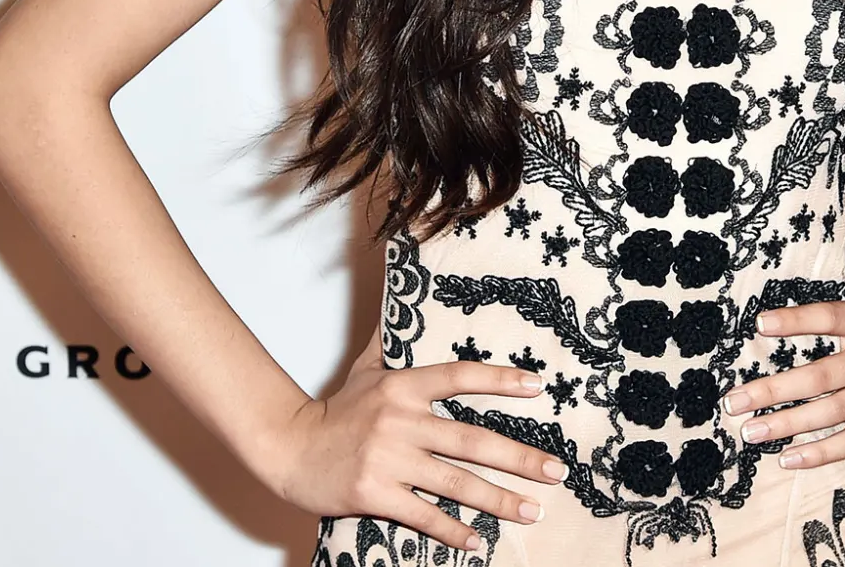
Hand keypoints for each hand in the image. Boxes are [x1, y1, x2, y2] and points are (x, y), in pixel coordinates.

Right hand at [258, 340, 569, 550]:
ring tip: (533, 510)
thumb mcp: (363, 369)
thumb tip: (403, 303)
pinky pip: (424, 514)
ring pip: (456, 481)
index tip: (538, 386)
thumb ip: (390, 343)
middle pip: (472, 439)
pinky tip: (477, 540)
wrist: (289, 448)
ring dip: (499, 499)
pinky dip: (453, 530)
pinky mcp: (375, 493)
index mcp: (403, 386)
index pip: (461, 376)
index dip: (501, 380)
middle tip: (556, 471)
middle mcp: (401, 420)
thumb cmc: (333, 411)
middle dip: (520, 458)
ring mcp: (389, 458)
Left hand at [719, 299, 844, 468]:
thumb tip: (763, 329)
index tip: (759, 324)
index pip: (827, 318)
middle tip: (734, 402)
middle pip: (819, 376)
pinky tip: (788, 457)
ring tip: (752, 431)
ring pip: (829, 412)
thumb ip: (822, 324)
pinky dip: (818, 453)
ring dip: (786, 425)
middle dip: (772, 390)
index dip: (794, 321)